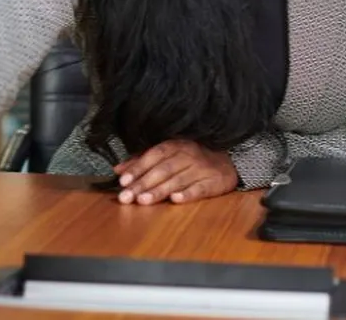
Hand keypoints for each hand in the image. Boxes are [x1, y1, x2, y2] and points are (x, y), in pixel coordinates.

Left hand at [113, 141, 239, 205]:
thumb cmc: (191, 159)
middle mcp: (188, 155)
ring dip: (159, 191)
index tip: (123, 181)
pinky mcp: (214, 182)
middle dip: (142, 184)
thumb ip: (142, 161)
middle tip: (126, 196)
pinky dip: (187, 194)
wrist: (227, 163)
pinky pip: (199, 188)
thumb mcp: (168, 155)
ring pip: (177, 180)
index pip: (153, 156)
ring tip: (143, 201)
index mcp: (175, 146)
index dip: (138, 168)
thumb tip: (118, 170)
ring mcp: (201, 168)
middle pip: (162, 170)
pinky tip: (175, 200)